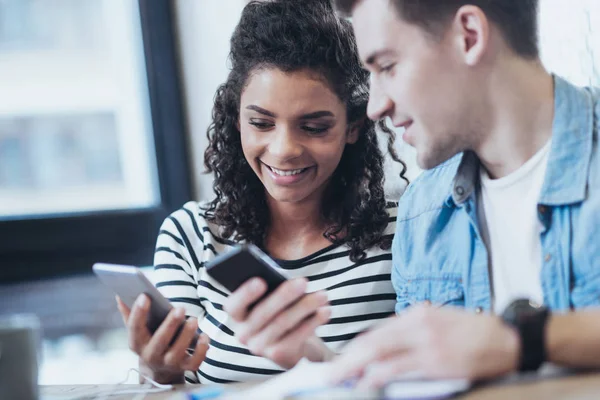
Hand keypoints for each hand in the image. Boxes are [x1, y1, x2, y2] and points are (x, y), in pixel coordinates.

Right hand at [116, 295, 208, 383]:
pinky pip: (194, 362)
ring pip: (178, 352)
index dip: (138, 312)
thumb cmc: (149, 341)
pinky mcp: (184, 368)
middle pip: (160, 341)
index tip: (145, 296)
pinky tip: (205, 336)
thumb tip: (120, 295)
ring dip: (187, 335)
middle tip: (180, 308)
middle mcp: (151, 356)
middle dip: (170, 324)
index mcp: (137, 343)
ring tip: (193, 319)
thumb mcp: (138, 330)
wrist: (158, 370)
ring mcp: (168, 363)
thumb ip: (130, 313)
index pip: (134, 328)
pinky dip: (201, 350)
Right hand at [224, 277, 331, 368]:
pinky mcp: (278, 356)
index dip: (245, 294)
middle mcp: (244, 333)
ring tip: (323, 295)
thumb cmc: (281, 311)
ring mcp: (259, 347)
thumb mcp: (273, 299)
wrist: (295, 343)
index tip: (261, 281)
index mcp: (238, 314)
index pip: (233, 305)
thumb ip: (273, 290)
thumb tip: (289, 282)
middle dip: (285, 295)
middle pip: (263, 312)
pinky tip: (325, 311)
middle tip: (303, 282)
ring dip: (305, 306)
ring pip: (283, 323)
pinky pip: (297, 336)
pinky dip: (313, 322)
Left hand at [330, 305, 519, 387]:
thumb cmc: (476, 332)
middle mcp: (417, 324)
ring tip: (340, 381)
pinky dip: (380, 376)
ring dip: (356, 369)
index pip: (377, 332)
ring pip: (380, 353)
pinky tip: (368, 383)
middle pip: (372, 342)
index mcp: (417, 314)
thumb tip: (390, 346)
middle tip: (329, 374)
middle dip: (347, 359)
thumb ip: (415, 331)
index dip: (356, 349)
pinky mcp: (436, 361)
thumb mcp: (441, 320)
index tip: (342, 362)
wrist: (509, 338)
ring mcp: (426, 342)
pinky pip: (400, 369)